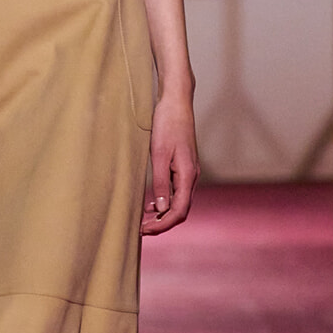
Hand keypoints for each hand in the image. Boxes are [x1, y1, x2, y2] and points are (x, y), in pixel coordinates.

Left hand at [141, 91, 198, 235]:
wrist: (176, 102)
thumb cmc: (167, 124)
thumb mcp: (159, 153)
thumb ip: (160, 182)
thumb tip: (161, 208)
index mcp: (187, 175)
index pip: (179, 211)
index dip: (162, 225)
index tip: (144, 231)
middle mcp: (191, 176)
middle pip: (180, 210)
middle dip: (162, 224)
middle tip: (141, 230)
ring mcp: (188, 172)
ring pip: (179, 202)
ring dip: (163, 215)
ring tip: (143, 221)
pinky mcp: (183, 166)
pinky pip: (176, 191)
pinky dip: (164, 202)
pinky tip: (150, 205)